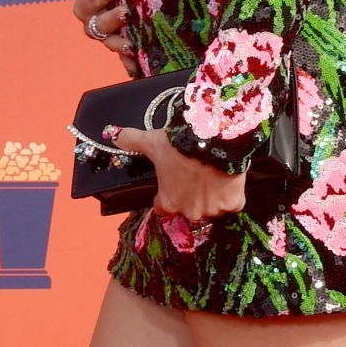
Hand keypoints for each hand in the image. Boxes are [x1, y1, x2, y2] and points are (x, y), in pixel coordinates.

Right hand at [74, 0, 136, 74]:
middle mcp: (93, 19)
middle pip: (96, 24)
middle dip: (111, 18)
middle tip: (126, 12)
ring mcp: (107, 35)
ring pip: (108, 42)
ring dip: (118, 43)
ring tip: (131, 44)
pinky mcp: (122, 47)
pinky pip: (124, 59)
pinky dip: (130, 64)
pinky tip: (138, 69)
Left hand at [107, 127, 248, 224]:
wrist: (214, 140)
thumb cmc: (179, 145)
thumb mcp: (152, 142)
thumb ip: (132, 140)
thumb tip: (112, 135)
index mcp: (169, 202)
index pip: (164, 209)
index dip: (168, 196)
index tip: (174, 184)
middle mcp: (190, 212)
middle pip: (190, 210)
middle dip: (193, 197)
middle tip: (198, 177)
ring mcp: (213, 210)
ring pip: (213, 208)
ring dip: (213, 197)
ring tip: (215, 176)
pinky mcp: (234, 204)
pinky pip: (233, 204)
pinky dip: (233, 195)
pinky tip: (231, 180)